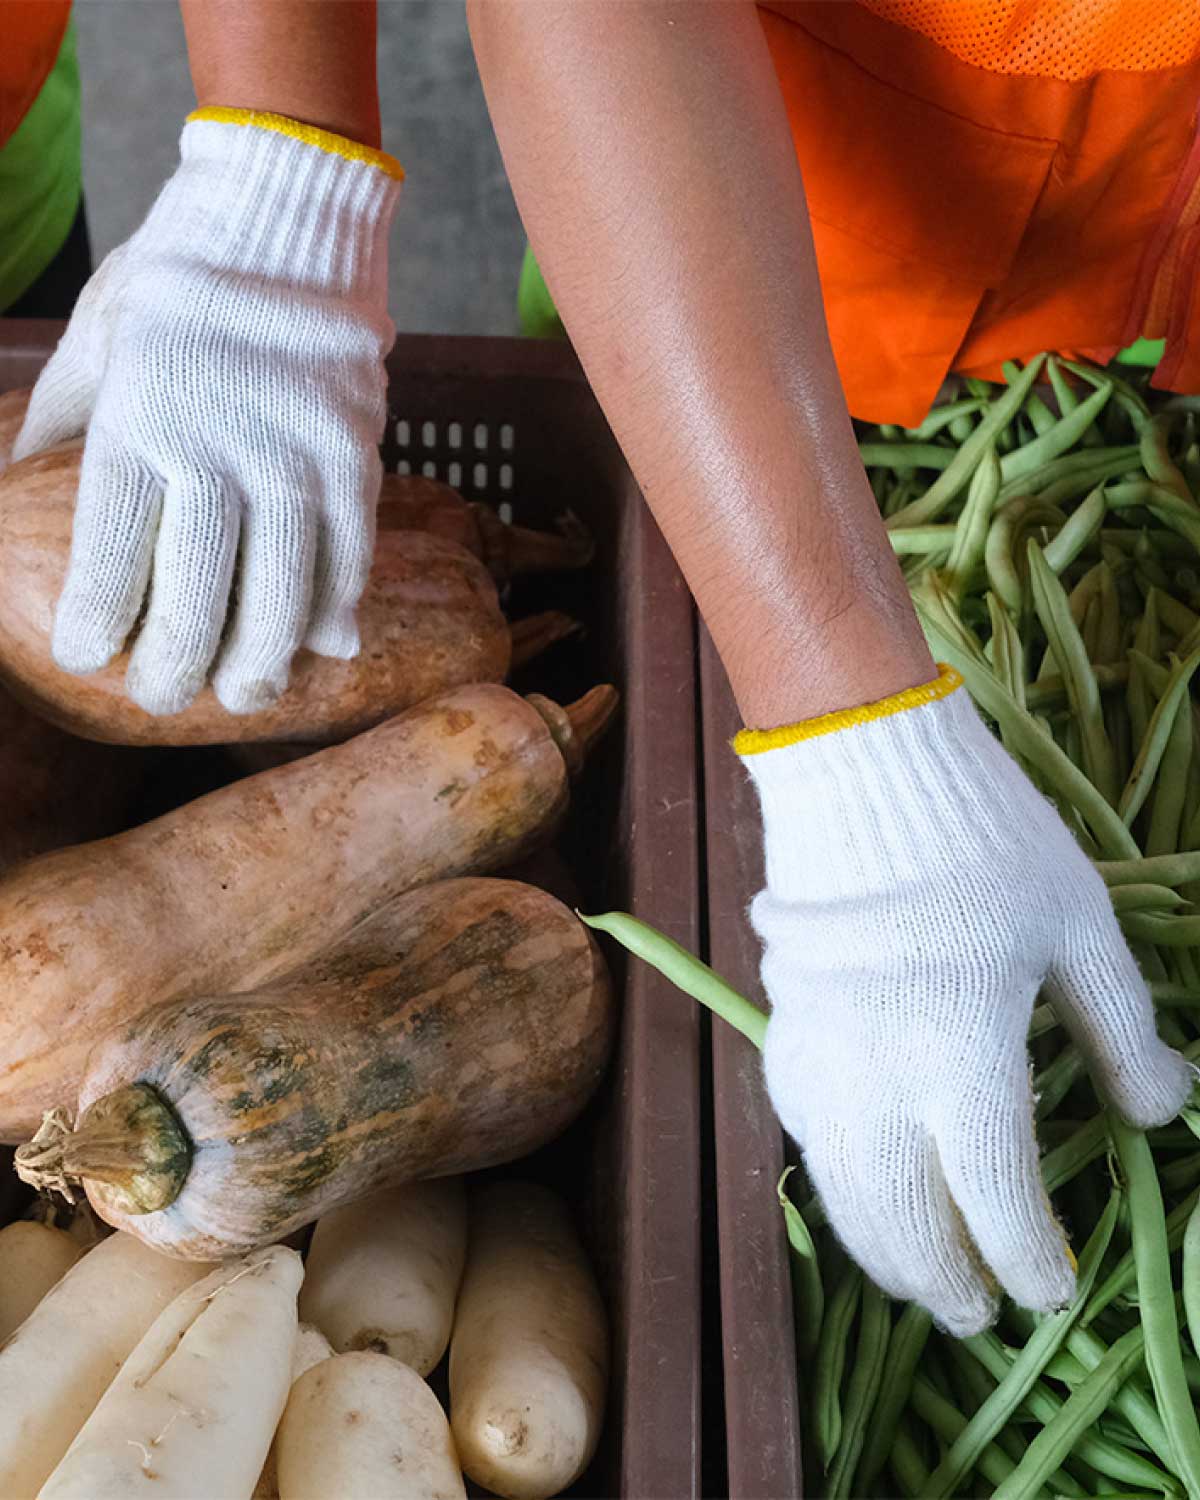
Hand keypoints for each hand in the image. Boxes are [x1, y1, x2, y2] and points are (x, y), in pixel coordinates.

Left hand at [14, 110, 401, 714]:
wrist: (285, 219)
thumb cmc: (176, 281)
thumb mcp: (96, 337)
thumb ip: (61, 418)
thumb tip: (16, 485)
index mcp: (140, 418)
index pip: (115, 547)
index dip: (101, 617)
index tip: (88, 659)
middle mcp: (218, 445)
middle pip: (200, 588)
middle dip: (179, 661)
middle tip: (164, 700)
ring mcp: (295, 453)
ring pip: (283, 587)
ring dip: (263, 657)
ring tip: (244, 699)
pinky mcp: (354, 453)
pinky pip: (351, 549)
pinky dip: (338, 605)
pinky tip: (324, 647)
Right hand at [739, 665, 1192, 1334]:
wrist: (863, 773)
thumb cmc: (986, 844)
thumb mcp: (1080, 928)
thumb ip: (1122, 1031)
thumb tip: (1162, 1112)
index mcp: (966, 1057)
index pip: (999, 1203)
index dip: (1030, 1264)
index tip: (1051, 1290)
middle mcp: (881, 1079)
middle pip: (905, 1221)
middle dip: (943, 1282)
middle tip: (975, 1314)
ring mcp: (821, 1058)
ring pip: (839, 1191)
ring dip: (876, 1248)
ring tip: (913, 1278)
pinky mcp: (783, 1028)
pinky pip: (802, 1133)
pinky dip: (831, 1180)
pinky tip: (855, 1183)